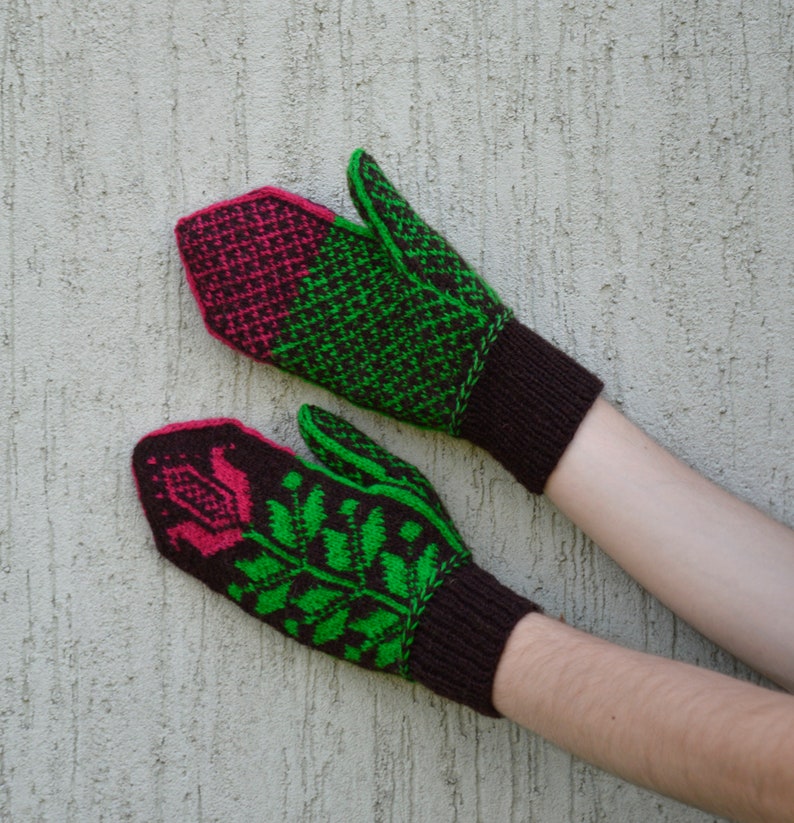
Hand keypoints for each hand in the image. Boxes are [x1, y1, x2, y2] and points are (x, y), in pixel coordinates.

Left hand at [132, 405, 536, 713]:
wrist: (433, 618)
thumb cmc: (421, 545)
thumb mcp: (399, 483)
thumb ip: (348, 450)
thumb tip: (306, 417)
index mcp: (327, 500)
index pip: (261, 467)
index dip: (221, 449)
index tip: (190, 431)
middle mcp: (297, 537)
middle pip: (228, 499)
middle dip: (187, 475)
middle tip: (148, 452)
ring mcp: (285, 576)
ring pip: (218, 537)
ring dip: (178, 512)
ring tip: (146, 487)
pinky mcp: (282, 610)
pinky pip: (228, 581)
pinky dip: (195, 559)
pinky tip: (166, 542)